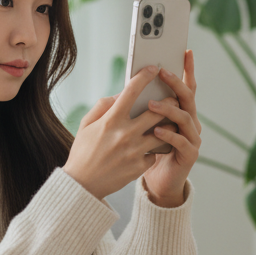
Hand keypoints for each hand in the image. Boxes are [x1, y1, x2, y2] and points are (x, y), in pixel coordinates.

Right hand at [63, 65, 167, 199]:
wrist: (82, 185)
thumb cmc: (83, 152)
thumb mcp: (86, 125)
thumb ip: (102, 106)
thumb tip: (119, 95)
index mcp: (110, 120)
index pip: (131, 92)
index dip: (144, 77)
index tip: (154, 69)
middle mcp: (125, 133)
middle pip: (156, 112)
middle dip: (168, 102)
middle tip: (173, 98)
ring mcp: (134, 151)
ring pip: (163, 133)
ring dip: (169, 125)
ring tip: (172, 121)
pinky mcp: (139, 166)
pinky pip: (155, 153)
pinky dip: (156, 148)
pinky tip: (155, 146)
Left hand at [140, 50, 200, 206]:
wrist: (156, 183)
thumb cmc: (145, 153)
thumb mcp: (136, 127)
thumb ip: (134, 110)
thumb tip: (122, 90)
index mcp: (179, 112)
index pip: (185, 87)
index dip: (187, 70)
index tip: (186, 51)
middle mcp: (189, 122)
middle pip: (187, 97)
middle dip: (176, 83)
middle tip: (162, 72)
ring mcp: (192, 138)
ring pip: (186, 118)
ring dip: (169, 109)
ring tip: (151, 104)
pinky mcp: (189, 155)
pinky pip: (181, 141)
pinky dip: (169, 134)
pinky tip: (156, 130)